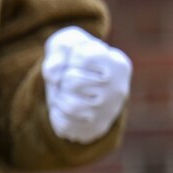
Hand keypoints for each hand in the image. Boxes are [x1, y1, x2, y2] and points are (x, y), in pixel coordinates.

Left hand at [42, 26, 131, 142]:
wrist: (83, 82)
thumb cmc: (75, 57)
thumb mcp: (67, 43)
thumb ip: (59, 50)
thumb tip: (53, 76)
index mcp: (118, 64)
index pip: (82, 57)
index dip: (70, 56)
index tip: (77, 59)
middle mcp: (119, 90)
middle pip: (72, 82)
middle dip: (61, 78)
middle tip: (67, 78)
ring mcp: (109, 112)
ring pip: (70, 107)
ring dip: (58, 97)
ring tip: (64, 92)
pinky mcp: (96, 129)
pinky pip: (65, 126)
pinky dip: (57, 114)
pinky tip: (64, 108)